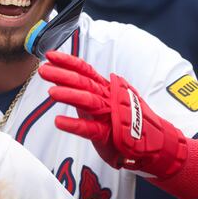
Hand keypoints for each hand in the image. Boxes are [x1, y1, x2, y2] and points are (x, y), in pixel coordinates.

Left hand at [38, 51, 187, 177]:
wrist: (154, 143)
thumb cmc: (126, 122)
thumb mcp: (107, 101)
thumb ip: (90, 91)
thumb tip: (68, 80)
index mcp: (105, 88)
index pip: (86, 70)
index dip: (68, 62)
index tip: (50, 55)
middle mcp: (108, 97)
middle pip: (83, 82)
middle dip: (62, 74)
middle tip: (43, 70)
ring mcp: (110, 115)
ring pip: (88, 101)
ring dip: (69, 95)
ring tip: (51, 92)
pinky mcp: (109, 134)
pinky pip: (90, 128)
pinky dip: (74, 125)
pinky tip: (59, 121)